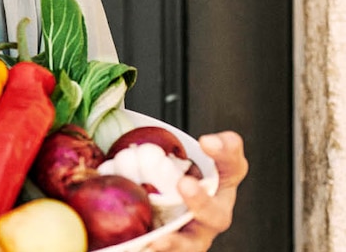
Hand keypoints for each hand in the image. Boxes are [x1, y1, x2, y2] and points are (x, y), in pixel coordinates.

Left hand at [148, 131, 247, 250]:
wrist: (156, 209)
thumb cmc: (166, 178)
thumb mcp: (166, 157)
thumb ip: (157, 141)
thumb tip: (118, 111)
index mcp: (218, 183)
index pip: (232, 166)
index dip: (225, 153)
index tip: (206, 140)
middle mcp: (211, 213)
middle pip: (217, 213)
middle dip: (202, 201)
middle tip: (185, 185)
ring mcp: (194, 236)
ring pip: (192, 243)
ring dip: (176, 240)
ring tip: (159, 240)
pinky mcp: (176, 249)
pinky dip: (157, 250)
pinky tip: (143, 247)